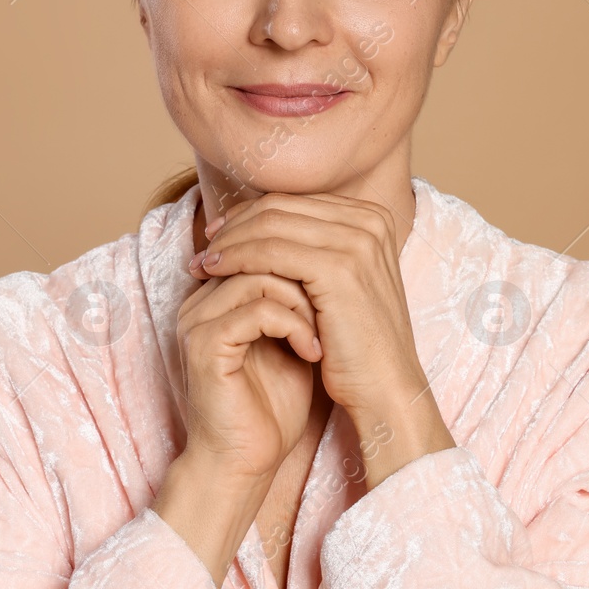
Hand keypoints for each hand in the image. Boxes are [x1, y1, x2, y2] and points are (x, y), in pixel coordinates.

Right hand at [173, 269, 321, 482]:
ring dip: (304, 303)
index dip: (304, 262)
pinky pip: (257, 310)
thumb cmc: (273, 407)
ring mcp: (198, 321)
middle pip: (258, 252)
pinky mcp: (204, 344)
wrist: (247, 461)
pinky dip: (294, 326)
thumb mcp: (294, 342)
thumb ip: (302, 301)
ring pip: (260, 275)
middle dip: (306, 277)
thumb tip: (337, 261)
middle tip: (335, 308)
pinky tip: (313, 352)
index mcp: (217, 297)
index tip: (336, 294)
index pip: (260, 245)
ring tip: (324, 335)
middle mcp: (200, 302)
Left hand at [188, 192, 454, 485]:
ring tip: (202, 261)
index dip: (251, 214)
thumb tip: (261, 225)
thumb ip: (315, 248)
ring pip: (270, 225)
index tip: (219, 234)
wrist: (386, 387)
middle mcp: (369, 220)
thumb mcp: (342, 283)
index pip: (295, 201)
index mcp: (371, 217)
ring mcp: (357, 241)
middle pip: (281, 207)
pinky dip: (236, 257)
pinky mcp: (338, 267)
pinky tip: (215, 271)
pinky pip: (270, 251)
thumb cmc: (357, 343)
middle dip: (235, 225)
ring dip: (229, 241)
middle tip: (205, 245)